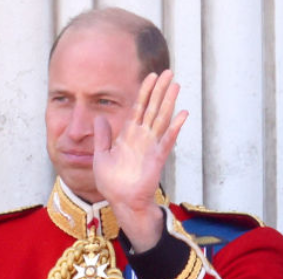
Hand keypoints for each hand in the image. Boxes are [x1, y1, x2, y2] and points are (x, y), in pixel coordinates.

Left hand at [93, 70, 188, 251]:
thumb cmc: (112, 183)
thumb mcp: (101, 155)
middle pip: (153, 108)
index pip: (139, 107)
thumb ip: (102, 136)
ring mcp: (151, 146)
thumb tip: (100, 117)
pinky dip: (175, 127)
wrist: (121, 201)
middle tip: (168, 72)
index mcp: (129, 135)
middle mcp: (142, 137)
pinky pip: (167, 140)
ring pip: (161, 118)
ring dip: (169, 102)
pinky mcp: (157, 158)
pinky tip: (182, 114)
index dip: (145, 91)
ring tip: (176, 85)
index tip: (151, 76)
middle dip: (160, 90)